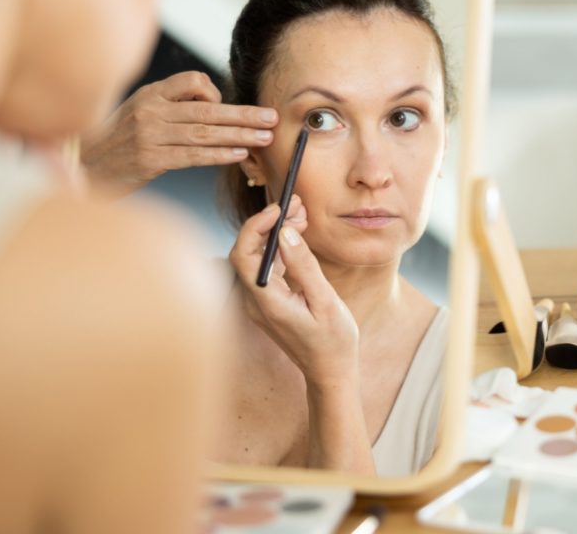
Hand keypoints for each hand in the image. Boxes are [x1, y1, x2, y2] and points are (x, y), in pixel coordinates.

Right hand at [81, 71, 277, 193]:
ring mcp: (150, 135)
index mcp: (151, 93)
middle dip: (245, 114)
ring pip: (205, 133)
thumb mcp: (140, 110)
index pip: (192, 80)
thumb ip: (173, 105)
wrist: (86, 166)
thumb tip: (216, 107)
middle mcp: (151, 110)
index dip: (214, 91)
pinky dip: (219, 154)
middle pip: (208, 109)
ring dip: (240, 136)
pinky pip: (194, 156)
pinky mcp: (151, 160)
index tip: (226, 106)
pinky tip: (239, 154)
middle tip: (272, 117)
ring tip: (264, 138)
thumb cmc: (120, 139)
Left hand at [229, 196, 359, 388]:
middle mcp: (256, 301)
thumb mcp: (324, 301)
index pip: (243, 255)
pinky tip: (298, 235)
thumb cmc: (333, 341)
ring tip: (301, 214)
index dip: (256, 227)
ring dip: (275, 233)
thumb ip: (304, 266)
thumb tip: (286, 232)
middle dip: (268, 224)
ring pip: (257, 257)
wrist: (330, 371)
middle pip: (248, 252)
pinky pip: (267, 267)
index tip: (279, 210)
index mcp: (266, 302)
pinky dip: (280, 248)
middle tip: (295, 205)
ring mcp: (260, 302)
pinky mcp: (269, 301)